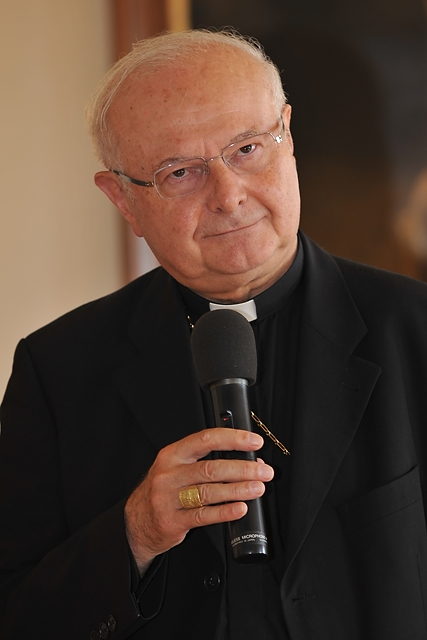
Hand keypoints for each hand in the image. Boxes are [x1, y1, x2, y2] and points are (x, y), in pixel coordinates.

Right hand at [124, 427, 273, 573]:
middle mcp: (169, 474)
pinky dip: (225, 511)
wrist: (136, 522)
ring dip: (238, 489)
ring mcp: (168, 498)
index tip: (254, 442)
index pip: (206, 439)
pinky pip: (203, 515)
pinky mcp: (172, 521)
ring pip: (209, 491)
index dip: (233, 439)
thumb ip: (206, 462)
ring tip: (258, 488)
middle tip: (264, 472)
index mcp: (172, 455)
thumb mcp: (177, 469)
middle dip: (242, 469)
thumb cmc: (164, 491)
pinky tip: (240, 508)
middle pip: (211, 468)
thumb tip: (248, 462)